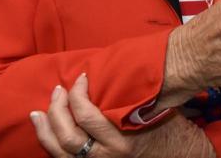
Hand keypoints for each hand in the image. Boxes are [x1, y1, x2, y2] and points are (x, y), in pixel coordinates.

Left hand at [30, 73, 214, 157]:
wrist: (182, 156)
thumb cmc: (169, 128)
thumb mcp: (154, 110)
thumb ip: (130, 98)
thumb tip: (110, 72)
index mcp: (122, 140)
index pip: (87, 117)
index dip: (77, 95)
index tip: (80, 78)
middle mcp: (107, 157)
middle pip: (68, 137)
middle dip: (57, 111)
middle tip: (58, 91)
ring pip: (61, 153)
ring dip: (45, 131)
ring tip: (38, 113)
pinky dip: (52, 146)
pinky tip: (46, 134)